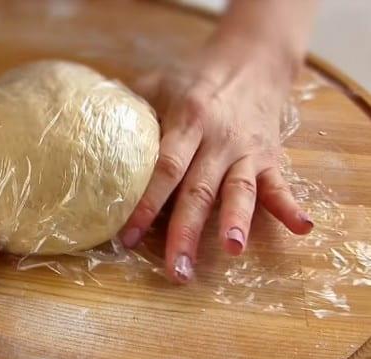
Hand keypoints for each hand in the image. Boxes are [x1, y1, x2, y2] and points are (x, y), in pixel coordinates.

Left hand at [119, 39, 312, 282]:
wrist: (250, 63)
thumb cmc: (192, 82)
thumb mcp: (156, 85)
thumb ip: (126, 110)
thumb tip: (81, 131)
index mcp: (186, 121)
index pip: (163, 168)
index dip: (145, 204)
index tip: (127, 238)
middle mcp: (217, 139)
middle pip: (198, 190)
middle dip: (185, 232)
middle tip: (176, 271)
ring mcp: (246, 150)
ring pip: (240, 190)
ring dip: (236, 221)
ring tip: (232, 250)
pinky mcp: (270, 158)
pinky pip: (281, 184)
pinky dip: (290, 207)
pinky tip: (302, 228)